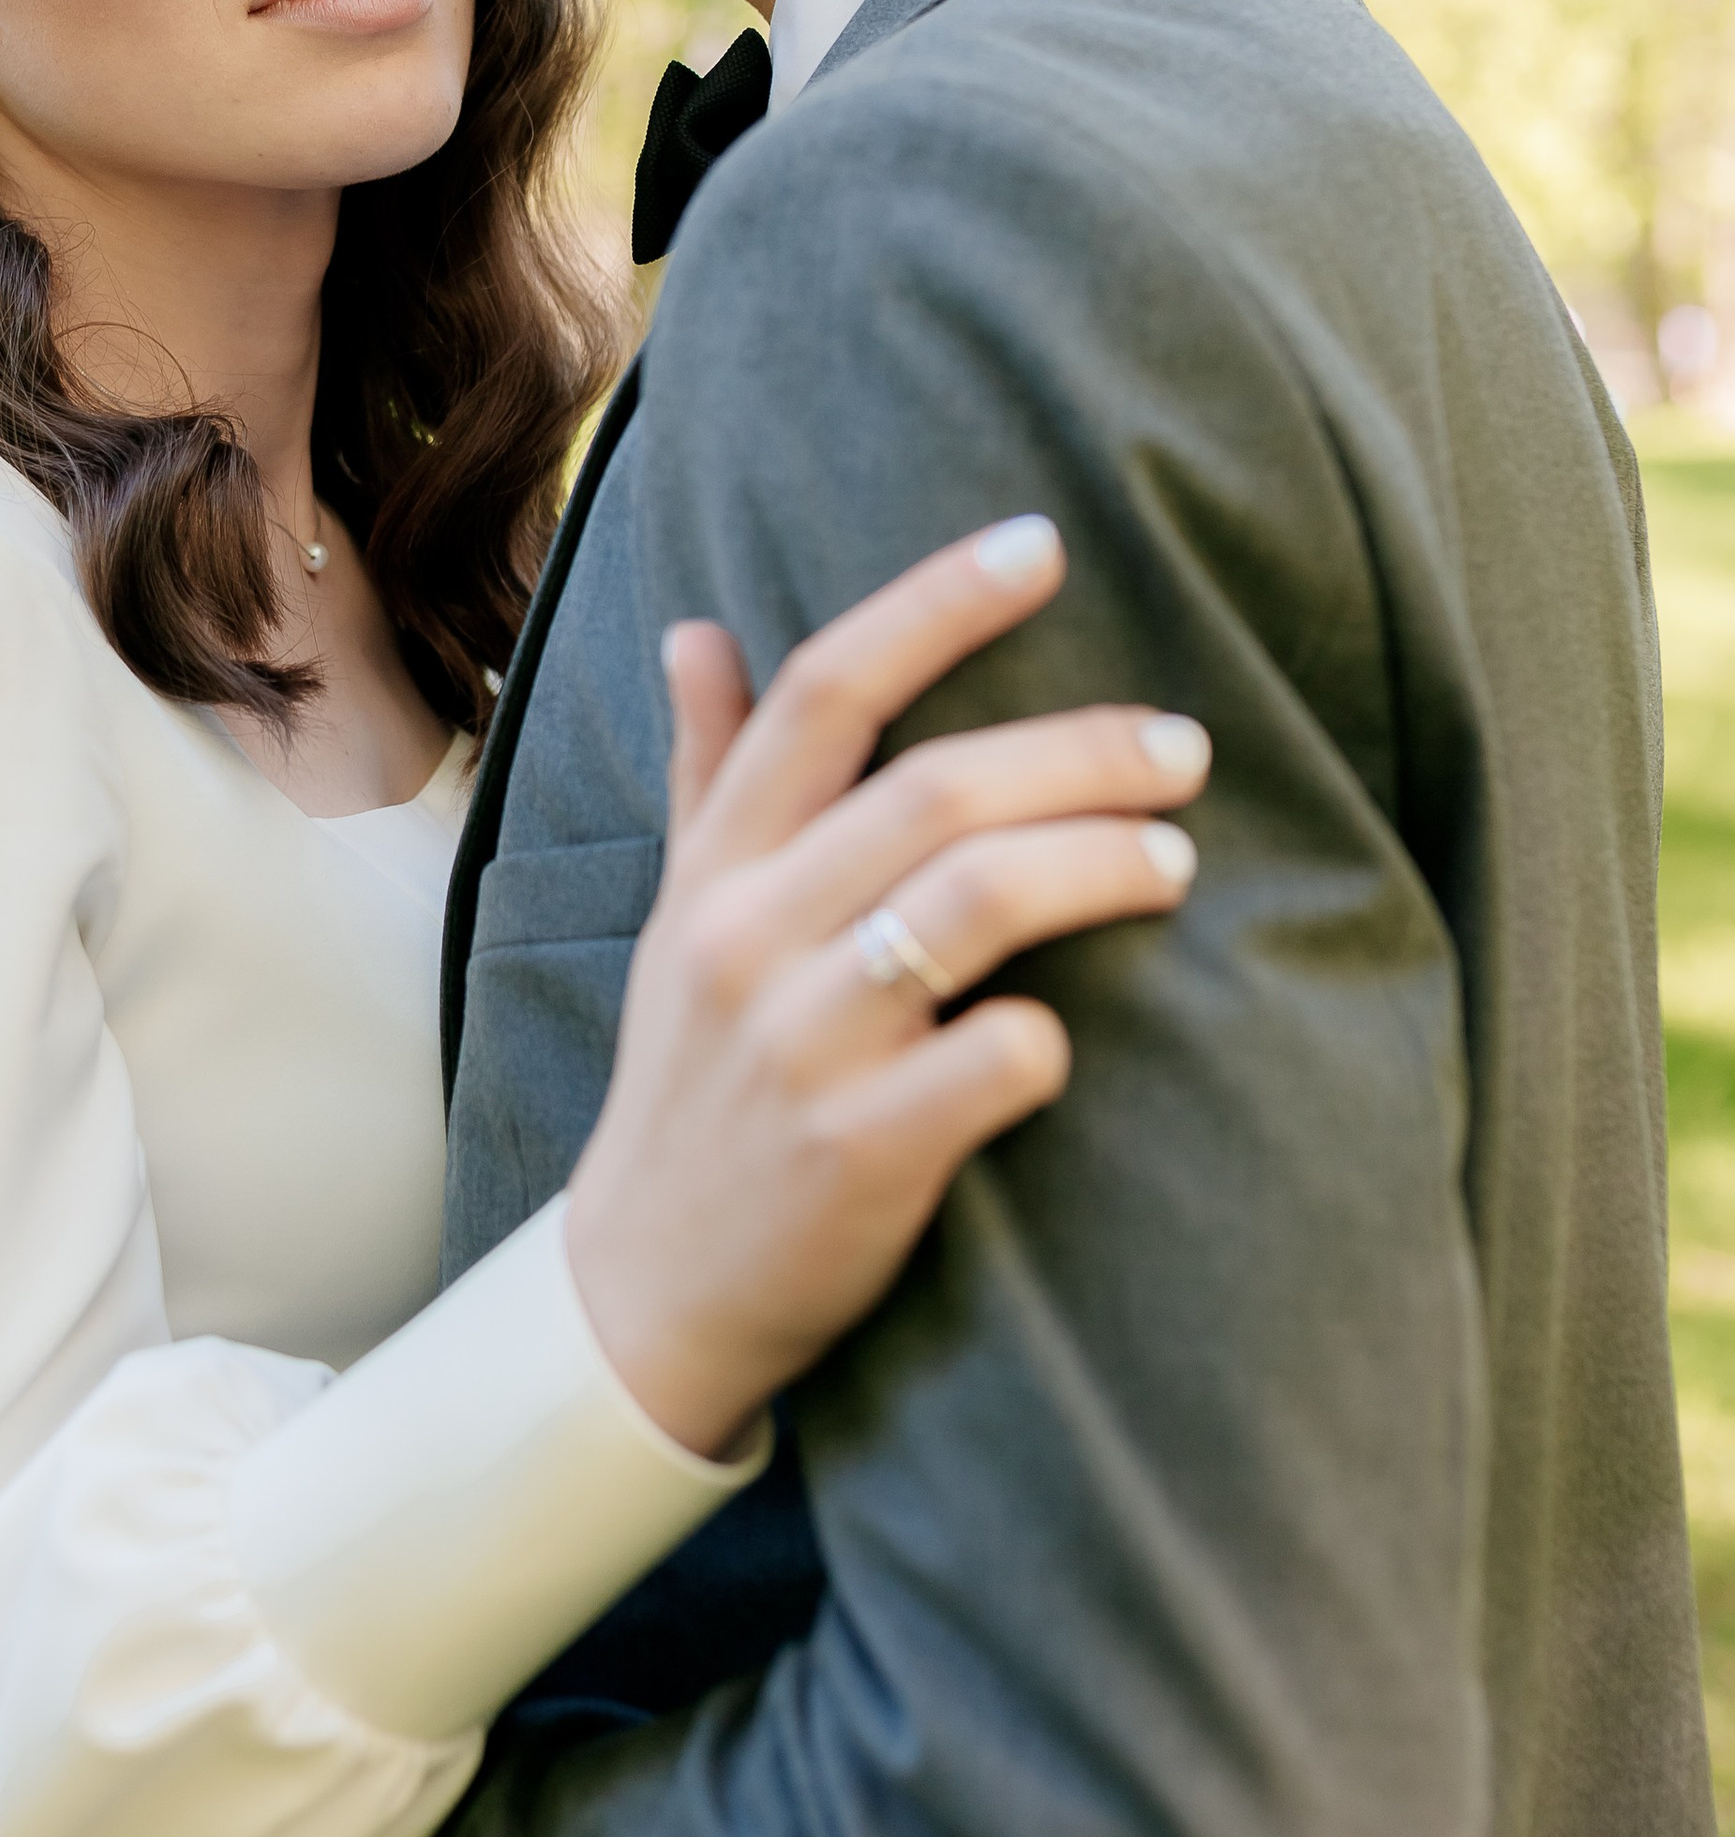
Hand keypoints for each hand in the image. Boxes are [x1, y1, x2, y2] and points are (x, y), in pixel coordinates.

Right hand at [568, 516, 1208, 1455]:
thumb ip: (709, 778)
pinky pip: (998, 1058)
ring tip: (1174, 864)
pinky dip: (1054, 1037)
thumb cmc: (696, 1086)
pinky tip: (1071, 1037)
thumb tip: (697, 630)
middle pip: (936, 788)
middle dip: (1083, 753)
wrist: (651, 1292)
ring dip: (1101, 864)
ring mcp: (802, 1046)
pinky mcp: (859, 1151)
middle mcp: (749, 938)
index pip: (824, 693)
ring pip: (978, 904)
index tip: (1043, 544)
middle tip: (1184, 749)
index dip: (936, 604)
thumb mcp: (682, 924)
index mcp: (717, 869)